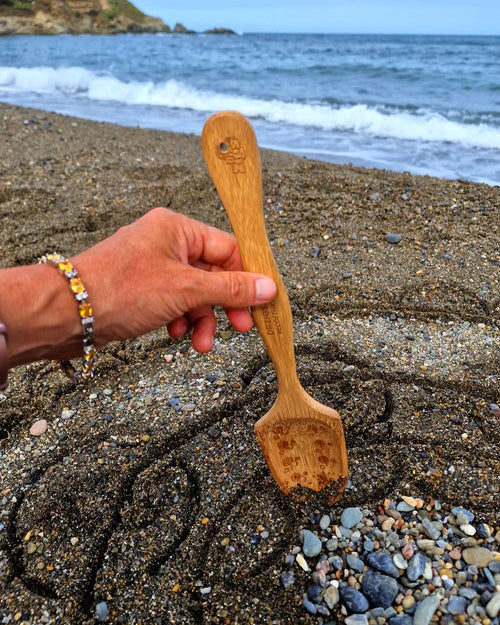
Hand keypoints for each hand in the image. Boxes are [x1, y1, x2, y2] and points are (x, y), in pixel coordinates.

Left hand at [72, 208, 276, 352]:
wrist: (66, 313)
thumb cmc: (121, 290)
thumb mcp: (186, 290)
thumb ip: (230, 289)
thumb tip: (269, 288)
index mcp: (177, 229)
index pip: (228, 248)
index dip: (246, 277)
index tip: (260, 303)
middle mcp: (165, 242)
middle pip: (212, 273)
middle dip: (224, 305)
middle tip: (240, 327)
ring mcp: (152, 266)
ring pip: (193, 292)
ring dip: (201, 319)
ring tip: (200, 342)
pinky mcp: (141, 288)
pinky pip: (173, 302)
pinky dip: (179, 319)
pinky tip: (174, 334)